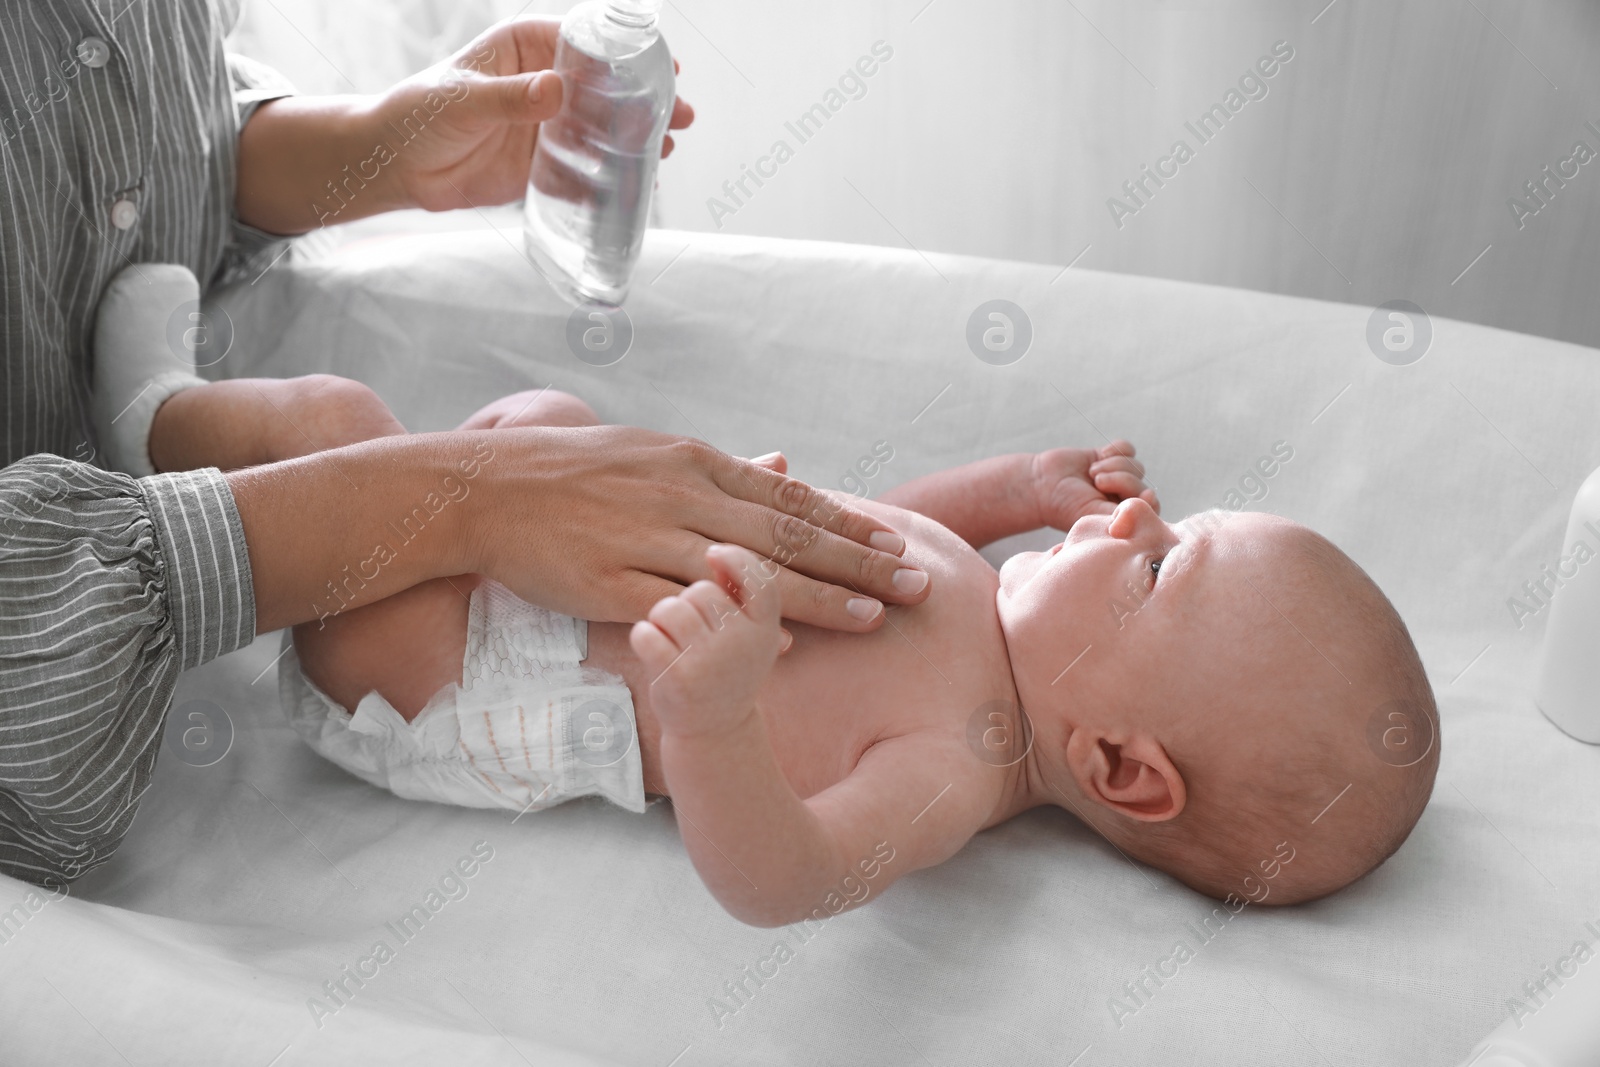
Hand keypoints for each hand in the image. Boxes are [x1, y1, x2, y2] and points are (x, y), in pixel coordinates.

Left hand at [380, 17, 695, 212]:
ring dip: (635, 139)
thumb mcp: (463, 101)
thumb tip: (557, 89)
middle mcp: (543, 83)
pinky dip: (609, 177)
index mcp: (526, 48)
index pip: (585, 42)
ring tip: (665, 149)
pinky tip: (636, 183)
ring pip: (602, 128)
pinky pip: (584, 169)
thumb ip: (511, 98)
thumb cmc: (418, 115)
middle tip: (680, 113)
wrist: (396, 166)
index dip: (626, 53)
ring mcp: (547, 125)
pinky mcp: (544, 164)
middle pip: (605, 87)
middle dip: (643, 100)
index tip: (661, 63)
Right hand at [462, 427, 930, 631]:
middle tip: (917, 586)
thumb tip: (782, 466)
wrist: (481, 490)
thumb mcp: (650, 452)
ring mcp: (647, 541)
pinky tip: (781, 651)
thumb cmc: (568, 471)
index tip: (899, 546)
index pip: (789, 500)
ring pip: (748, 575)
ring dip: (817, 598)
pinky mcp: (613, 585)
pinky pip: (686, 612)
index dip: (849, 525)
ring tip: (873, 618)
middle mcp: (680, 498)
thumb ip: (720, 468)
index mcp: (693, 463)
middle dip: (859, 563)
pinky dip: (735, 630)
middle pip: (787, 536)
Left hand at [629, 545, 782, 738]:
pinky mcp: (678, 678)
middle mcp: (743, 644)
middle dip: (687, 603)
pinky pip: (646, 632)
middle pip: (700, 590)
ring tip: (671, 641)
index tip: (712, 552)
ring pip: (670, 608)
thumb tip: (714, 549)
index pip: (759, 580)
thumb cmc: (725, 671)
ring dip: (662, 619)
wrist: (714, 732)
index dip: (735, 558)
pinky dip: (643, 637)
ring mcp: (711, 662)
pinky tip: (654, 651)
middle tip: (690, 632)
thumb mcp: (748, 636)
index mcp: (765, 630)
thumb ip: (737, 595)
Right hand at [1031, 440, 1157, 530]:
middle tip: (1096, 483)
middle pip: (1141, 482)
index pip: (1150, 508)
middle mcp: (1122, 498)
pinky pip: (1126, 448)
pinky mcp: (1108, 458)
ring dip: (1112, 465)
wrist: (1041, 486)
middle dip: (1120, 480)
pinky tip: (1098, 457)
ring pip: (1135, 464)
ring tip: (1091, 474)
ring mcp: (1116, 477)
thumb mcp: (1094, 515)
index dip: (1148, 499)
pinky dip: (1114, 450)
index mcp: (1121, 517)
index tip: (1143, 495)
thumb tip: (1150, 500)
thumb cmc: (1065, 506)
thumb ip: (1123, 512)